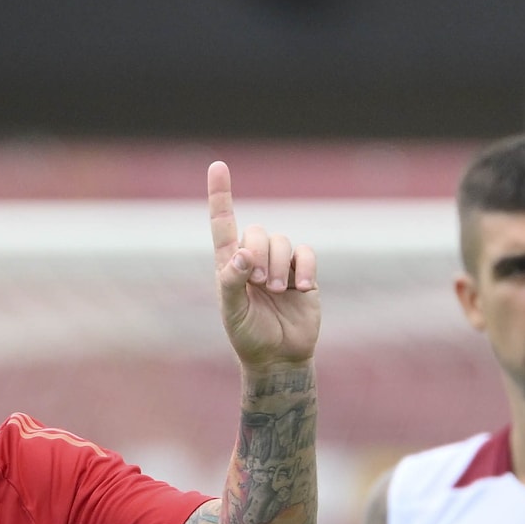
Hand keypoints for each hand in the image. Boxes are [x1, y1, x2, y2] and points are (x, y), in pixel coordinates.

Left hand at [209, 161, 318, 369]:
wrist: (279, 358)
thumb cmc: (248, 337)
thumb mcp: (233, 313)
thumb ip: (232, 283)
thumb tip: (242, 254)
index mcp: (229, 264)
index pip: (223, 223)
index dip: (221, 194)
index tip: (217, 165)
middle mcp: (254, 258)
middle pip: (257, 231)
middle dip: (258, 253)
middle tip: (259, 284)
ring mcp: (280, 265)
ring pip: (282, 240)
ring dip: (279, 264)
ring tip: (276, 291)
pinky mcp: (304, 274)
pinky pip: (306, 253)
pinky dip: (304, 267)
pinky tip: (300, 289)